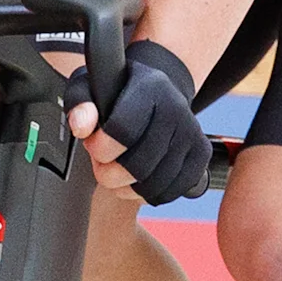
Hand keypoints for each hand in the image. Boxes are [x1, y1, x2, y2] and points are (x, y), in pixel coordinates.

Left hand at [63, 39, 209, 202]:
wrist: (157, 92)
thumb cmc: (118, 92)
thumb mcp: (90, 87)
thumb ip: (80, 103)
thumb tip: (83, 126)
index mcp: (150, 87)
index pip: (123, 130)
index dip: (100, 147)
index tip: (93, 144)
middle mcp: (176, 108)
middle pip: (139, 165)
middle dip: (109, 173)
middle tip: (102, 162)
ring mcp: (192, 132)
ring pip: (153, 184)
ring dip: (125, 186)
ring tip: (116, 170)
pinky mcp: (202, 154)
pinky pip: (170, 191)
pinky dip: (146, 194)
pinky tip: (135, 179)